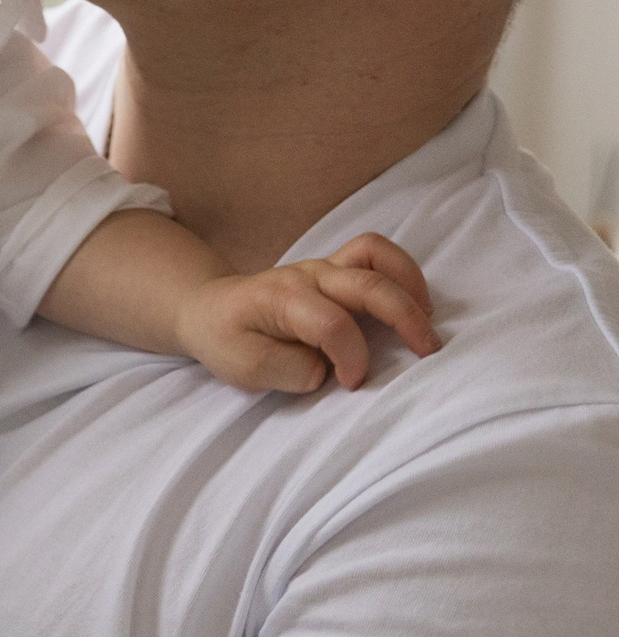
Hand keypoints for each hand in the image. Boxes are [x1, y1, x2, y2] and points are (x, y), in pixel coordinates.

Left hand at [176, 233, 440, 391]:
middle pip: (366, 284)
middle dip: (405, 318)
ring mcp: (321, 267)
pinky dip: (401, 271)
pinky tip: (415, 301)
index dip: (351, 358)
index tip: (351, 385)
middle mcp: (305, 276)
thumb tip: (329, 369)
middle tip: (427, 353)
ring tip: (428, 319)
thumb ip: (290, 371)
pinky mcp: (333, 267)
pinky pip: (374, 252)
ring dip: (409, 284)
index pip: (330, 324)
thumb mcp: (245, 369)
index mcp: (280, 300)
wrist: (208, 310)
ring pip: (375, 255)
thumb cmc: (226, 340)